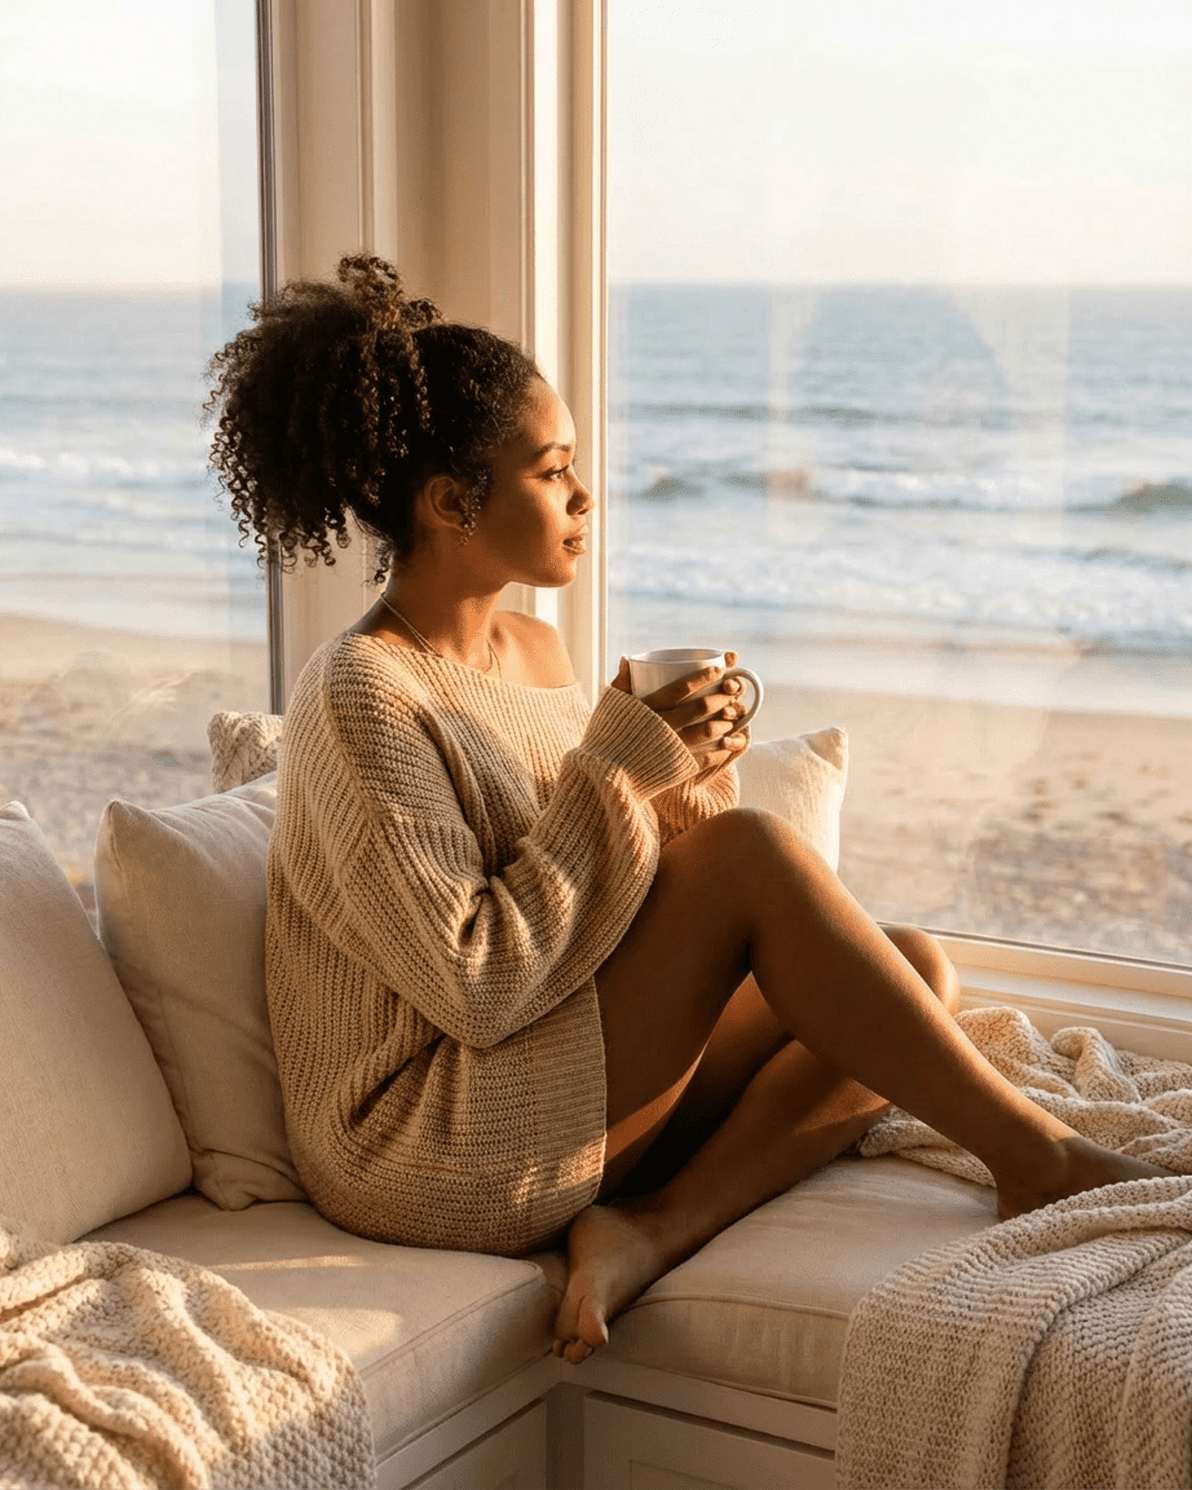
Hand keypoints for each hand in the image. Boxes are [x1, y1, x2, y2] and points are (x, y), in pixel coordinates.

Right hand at [611, 651, 747, 768]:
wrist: (605, 777)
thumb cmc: (608, 737)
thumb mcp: (610, 706)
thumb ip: (621, 683)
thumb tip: (626, 660)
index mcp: (648, 708)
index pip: (681, 687)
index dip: (703, 676)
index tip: (719, 670)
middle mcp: (663, 726)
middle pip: (700, 707)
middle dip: (721, 697)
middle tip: (732, 691)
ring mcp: (672, 747)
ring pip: (708, 731)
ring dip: (725, 722)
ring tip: (731, 716)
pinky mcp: (678, 767)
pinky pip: (707, 757)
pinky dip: (720, 749)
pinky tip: (727, 743)